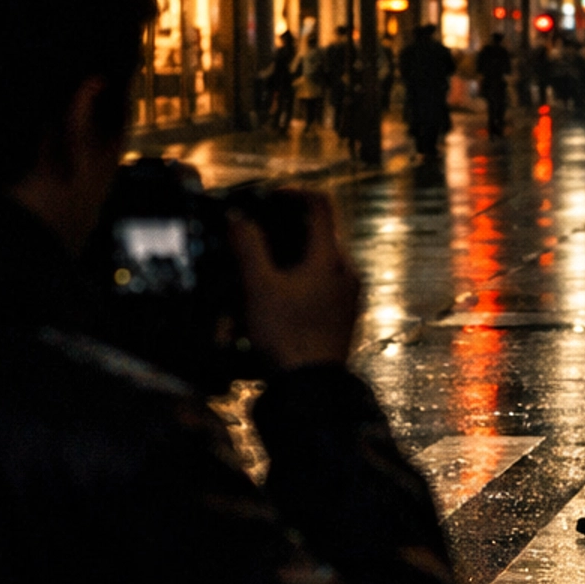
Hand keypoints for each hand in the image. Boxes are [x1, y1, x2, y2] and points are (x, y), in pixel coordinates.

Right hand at [229, 191, 361, 370]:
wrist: (311, 390)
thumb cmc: (287, 338)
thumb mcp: (258, 288)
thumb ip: (247, 246)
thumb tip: (237, 217)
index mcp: (331, 258)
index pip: (319, 204)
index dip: (292, 193)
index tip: (268, 198)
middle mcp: (346, 273)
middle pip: (314, 235)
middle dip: (281, 235)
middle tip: (253, 241)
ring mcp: (347, 297)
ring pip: (314, 264)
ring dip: (284, 264)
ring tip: (254, 280)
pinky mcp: (341, 318)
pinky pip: (317, 289)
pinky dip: (293, 287)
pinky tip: (269, 305)